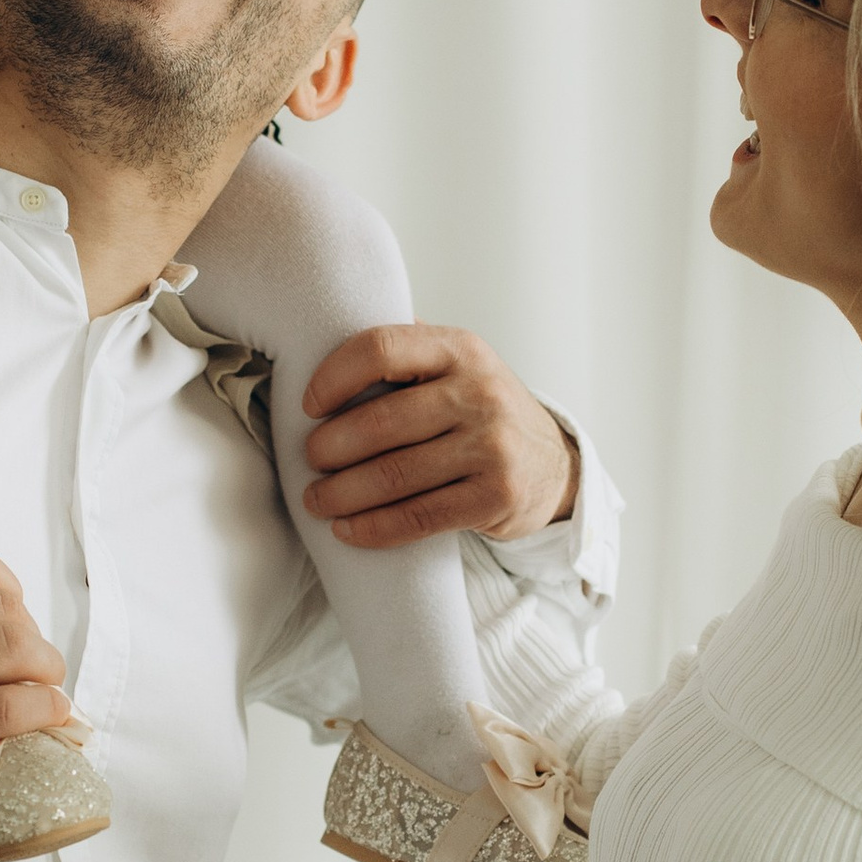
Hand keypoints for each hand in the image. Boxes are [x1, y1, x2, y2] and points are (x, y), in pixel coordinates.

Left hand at [298, 327, 579, 548]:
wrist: (553, 465)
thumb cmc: (481, 411)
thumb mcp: (456, 365)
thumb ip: (405, 349)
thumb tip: (322, 332)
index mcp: (460, 349)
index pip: (381, 349)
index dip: (333, 377)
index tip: (308, 405)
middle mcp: (480, 393)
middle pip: (381, 422)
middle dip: (329, 447)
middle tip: (308, 460)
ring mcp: (492, 447)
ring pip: (394, 475)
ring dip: (341, 493)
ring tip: (316, 500)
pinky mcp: (496, 497)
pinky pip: (418, 517)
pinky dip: (373, 527)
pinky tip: (347, 530)